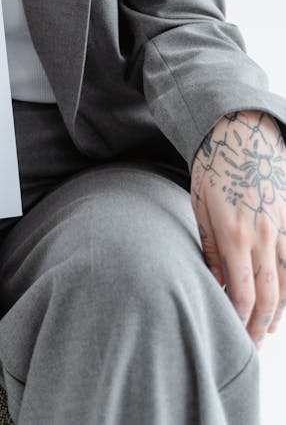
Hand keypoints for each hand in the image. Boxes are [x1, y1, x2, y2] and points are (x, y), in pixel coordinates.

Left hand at [191, 110, 285, 346]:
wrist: (240, 132)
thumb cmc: (212, 167)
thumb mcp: (200, 205)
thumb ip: (209, 247)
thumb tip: (215, 282)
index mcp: (234, 233)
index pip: (241, 292)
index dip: (239, 319)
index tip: (233, 334)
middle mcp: (261, 234)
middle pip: (267, 295)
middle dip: (259, 325)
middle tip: (250, 344)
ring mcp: (281, 226)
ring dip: (279, 311)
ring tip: (268, 329)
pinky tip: (284, 300)